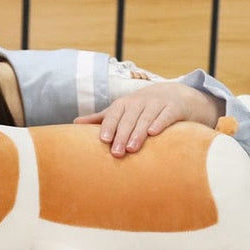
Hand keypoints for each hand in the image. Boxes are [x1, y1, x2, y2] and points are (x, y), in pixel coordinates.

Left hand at [74, 81, 224, 157]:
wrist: (175, 95)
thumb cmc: (141, 108)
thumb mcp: (121, 111)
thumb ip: (101, 118)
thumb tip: (74, 123)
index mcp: (125, 104)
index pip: (115, 114)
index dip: (109, 126)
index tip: (104, 140)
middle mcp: (140, 101)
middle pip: (129, 119)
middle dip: (122, 135)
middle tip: (117, 153)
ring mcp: (158, 104)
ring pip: (146, 118)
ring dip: (138, 132)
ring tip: (132, 149)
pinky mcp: (174, 108)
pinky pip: (166, 115)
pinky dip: (160, 123)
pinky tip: (154, 133)